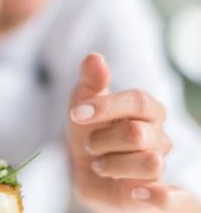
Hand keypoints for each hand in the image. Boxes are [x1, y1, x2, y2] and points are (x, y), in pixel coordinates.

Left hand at [68, 53, 190, 211]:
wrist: (85, 171)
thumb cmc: (89, 131)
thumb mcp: (82, 104)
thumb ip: (90, 81)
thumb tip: (94, 57)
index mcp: (146, 109)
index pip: (137, 100)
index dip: (105, 107)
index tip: (76, 113)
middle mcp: (159, 136)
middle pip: (137, 133)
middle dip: (101, 139)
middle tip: (89, 145)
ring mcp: (160, 166)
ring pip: (149, 162)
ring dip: (112, 164)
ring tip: (99, 165)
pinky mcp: (159, 196)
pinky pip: (179, 200)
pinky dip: (162, 197)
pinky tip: (138, 193)